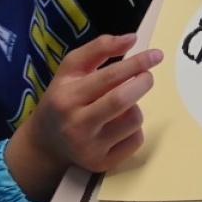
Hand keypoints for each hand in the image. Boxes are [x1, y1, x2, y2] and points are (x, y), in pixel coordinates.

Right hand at [15, 33, 161, 193]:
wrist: (45, 142)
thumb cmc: (63, 98)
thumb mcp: (70, 70)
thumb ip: (98, 49)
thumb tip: (131, 38)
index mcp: (67, 97)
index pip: (109, 77)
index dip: (136, 63)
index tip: (156, 55)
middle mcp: (76, 125)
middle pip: (122, 101)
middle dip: (142, 83)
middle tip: (147, 76)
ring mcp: (89, 148)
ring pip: (133, 120)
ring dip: (136, 107)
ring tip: (122, 105)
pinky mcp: (102, 163)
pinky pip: (135, 140)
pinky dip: (134, 128)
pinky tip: (118, 125)